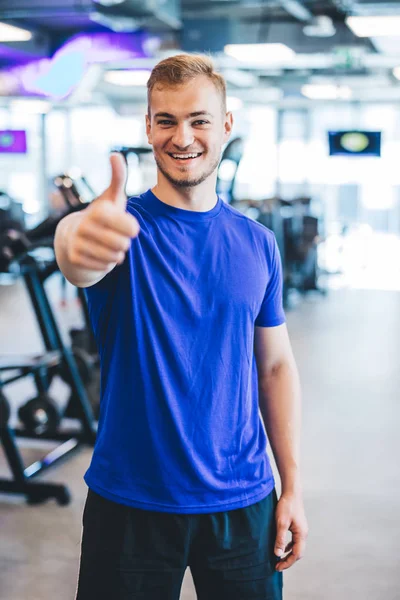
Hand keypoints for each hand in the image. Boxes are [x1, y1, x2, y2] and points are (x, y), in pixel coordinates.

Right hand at [67, 153, 139, 270]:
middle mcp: (85, 226)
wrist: (73, 236)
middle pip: (123, 244)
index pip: (130, 227)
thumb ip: (118, 178)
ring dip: (117, 254)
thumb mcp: (112, 197)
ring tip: (111, 246)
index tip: (131, 227)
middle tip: (119, 238)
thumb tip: (115, 155)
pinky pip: (103, 267)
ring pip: (114, 257)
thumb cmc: (101, 216)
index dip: (132, 229)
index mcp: (98, 211)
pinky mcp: (75, 258)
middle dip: (124, 243)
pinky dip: (106, 263)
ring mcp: (78, 243)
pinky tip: (102, 255)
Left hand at [274, 491, 307, 570]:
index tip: (277, 567)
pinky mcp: (298, 526)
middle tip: (277, 566)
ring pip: (296, 547)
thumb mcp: (281, 523)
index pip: (296, 554)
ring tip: (279, 559)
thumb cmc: (286, 506)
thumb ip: (280, 539)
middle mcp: (303, 533)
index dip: (287, 563)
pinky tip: (282, 547)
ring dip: (288, 554)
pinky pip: (294, 540)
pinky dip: (288, 546)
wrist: (291, 492)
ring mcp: (301, 530)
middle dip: (288, 560)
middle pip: (298, 552)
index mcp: (301, 534)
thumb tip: (278, 554)